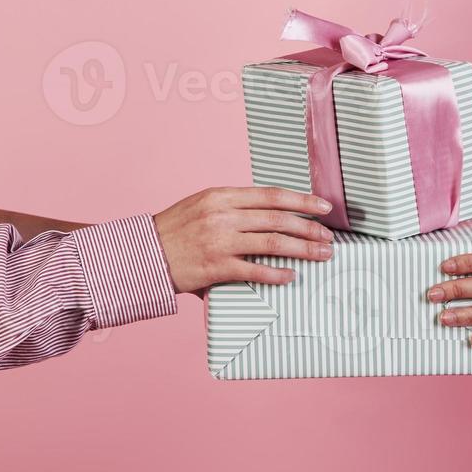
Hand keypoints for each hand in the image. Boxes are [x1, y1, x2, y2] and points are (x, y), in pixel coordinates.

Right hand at [153, 187, 333, 294]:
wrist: (142, 254)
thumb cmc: (175, 230)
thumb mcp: (203, 205)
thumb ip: (234, 207)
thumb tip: (270, 215)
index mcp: (222, 196)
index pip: (272, 195)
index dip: (303, 200)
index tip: (324, 207)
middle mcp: (223, 215)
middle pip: (279, 219)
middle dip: (310, 228)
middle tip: (328, 237)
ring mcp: (220, 241)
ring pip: (274, 243)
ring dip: (303, 249)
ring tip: (321, 255)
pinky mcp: (216, 267)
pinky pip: (255, 271)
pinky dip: (277, 274)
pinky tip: (291, 276)